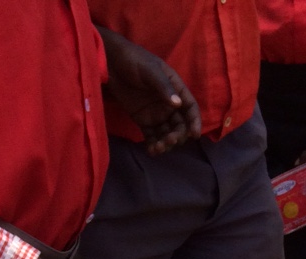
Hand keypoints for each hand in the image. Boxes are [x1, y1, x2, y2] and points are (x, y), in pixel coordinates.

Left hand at [102, 31, 201, 154]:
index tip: (194, 135)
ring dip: (165, 143)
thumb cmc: (134, 60)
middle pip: (179, 125)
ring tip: (157, 148)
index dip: (194, 121)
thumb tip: (178, 104)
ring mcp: (156, 113)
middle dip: (177, 136)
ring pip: (166, 133)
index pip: (190, 107)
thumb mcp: (150, 70)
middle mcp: (168, 104)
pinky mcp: (143, 120)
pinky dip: (152, 144)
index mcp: (175, 89)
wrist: (111, 63)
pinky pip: (151, 136)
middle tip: (169, 141)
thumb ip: (163, 87)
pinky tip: (151, 151)